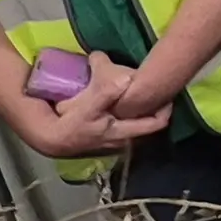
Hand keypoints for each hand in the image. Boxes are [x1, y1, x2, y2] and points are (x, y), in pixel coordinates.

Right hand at [43, 65, 167, 157]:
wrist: (53, 140)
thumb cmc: (71, 126)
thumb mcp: (88, 109)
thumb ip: (106, 93)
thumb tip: (126, 79)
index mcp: (125, 134)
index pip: (156, 123)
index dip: (166, 108)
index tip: (168, 92)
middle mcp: (125, 141)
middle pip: (149, 124)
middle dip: (154, 107)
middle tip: (156, 89)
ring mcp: (117, 141)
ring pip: (138, 125)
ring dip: (141, 111)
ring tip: (142, 94)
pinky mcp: (108, 139)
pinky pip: (127, 125)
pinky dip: (129, 115)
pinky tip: (123, 103)